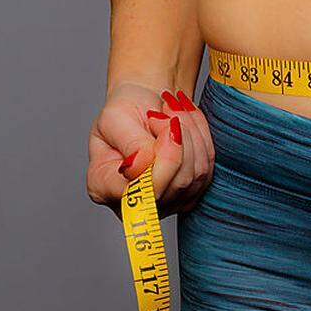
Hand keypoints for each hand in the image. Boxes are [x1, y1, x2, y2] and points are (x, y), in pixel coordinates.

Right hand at [86, 81, 215, 216]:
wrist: (147, 106)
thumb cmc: (126, 111)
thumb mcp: (117, 118)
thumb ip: (132, 144)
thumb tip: (146, 166)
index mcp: (103, 186)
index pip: (143, 189)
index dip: (164, 157)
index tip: (161, 119)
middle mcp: (133, 204)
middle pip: (176, 183)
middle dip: (180, 139)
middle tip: (166, 110)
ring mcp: (165, 202)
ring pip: (196, 175)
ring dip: (192, 135)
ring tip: (174, 113)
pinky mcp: (190, 193)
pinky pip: (208, 168)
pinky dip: (202, 138)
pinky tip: (186, 122)